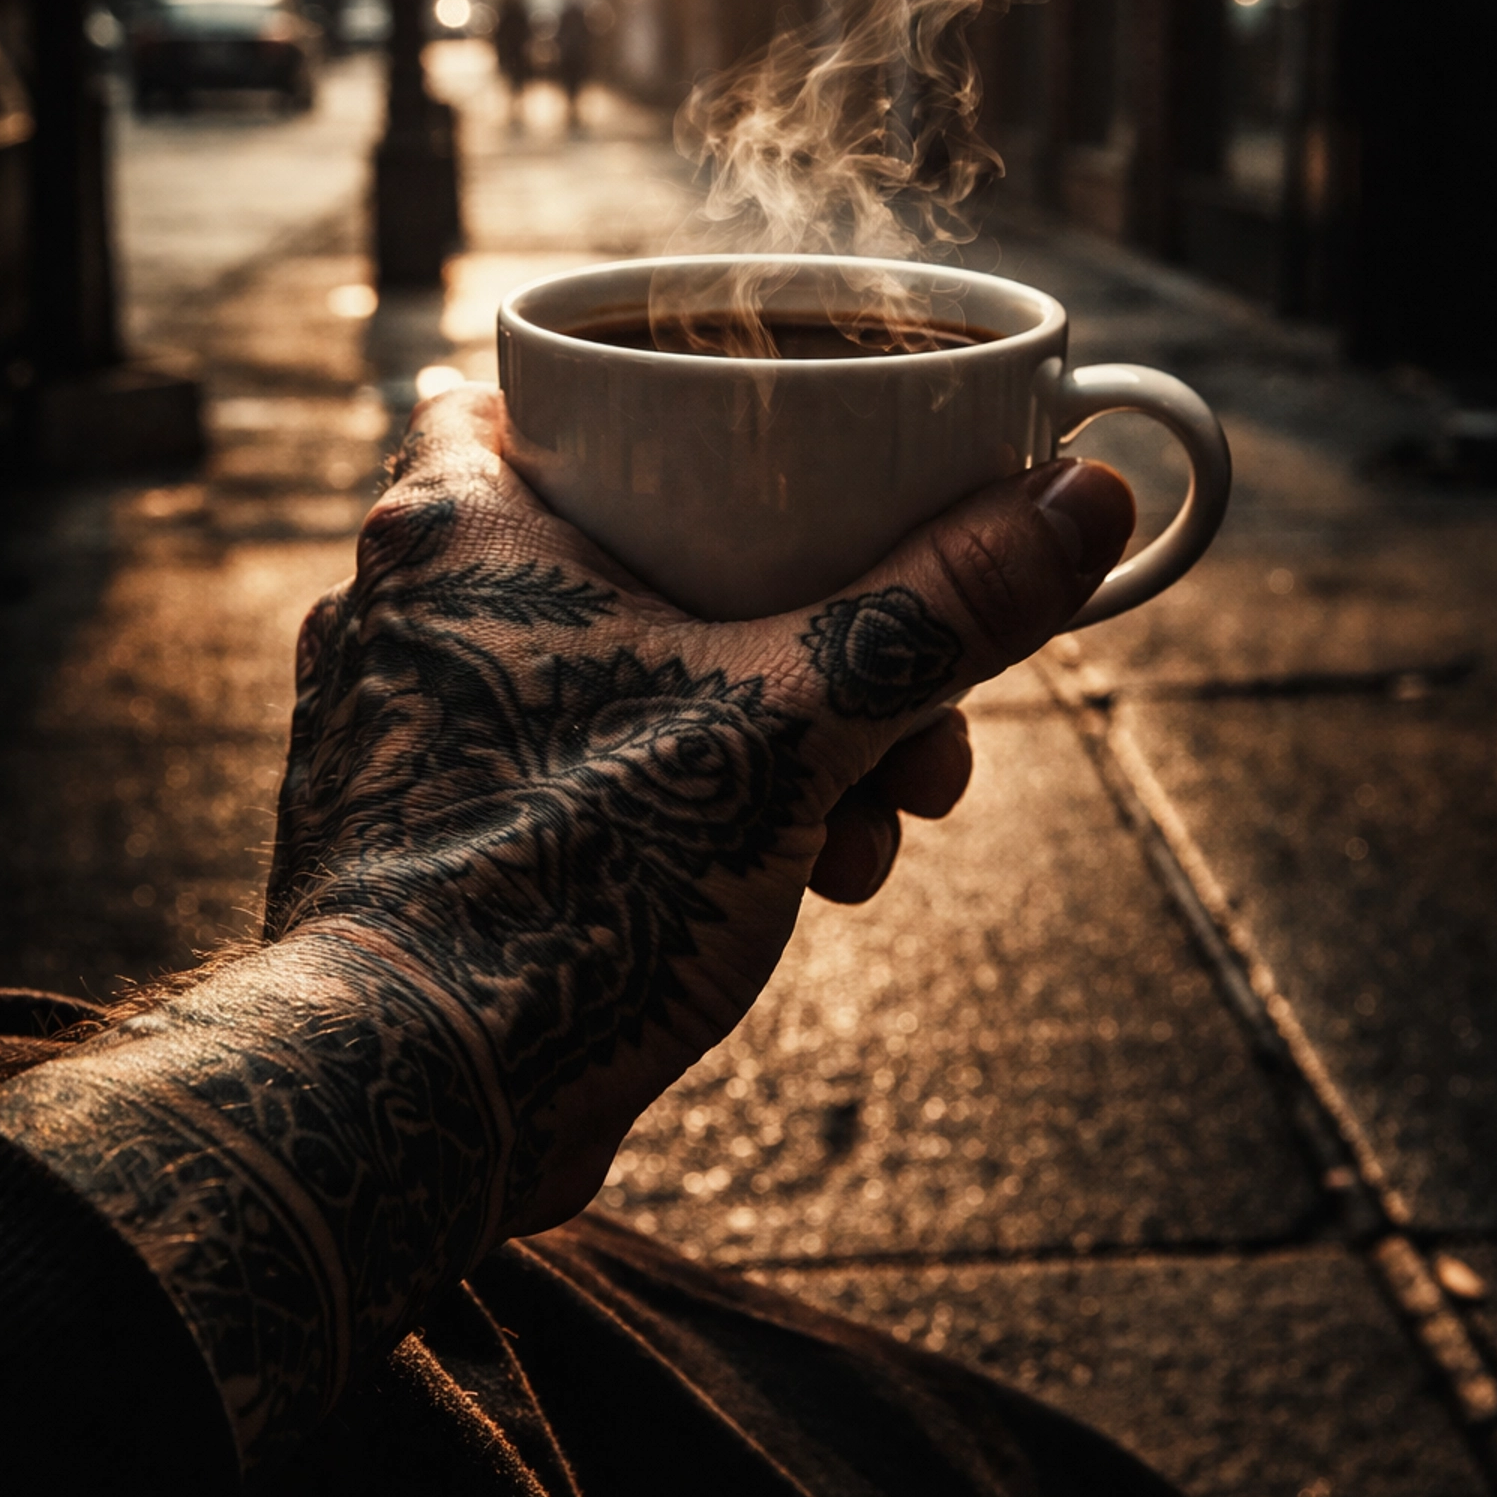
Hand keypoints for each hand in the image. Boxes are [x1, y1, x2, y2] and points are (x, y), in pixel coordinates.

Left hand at [0, 386, 1131, 1461]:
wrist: (417, 1108)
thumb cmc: (572, 888)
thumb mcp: (793, 728)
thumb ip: (939, 609)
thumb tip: (1086, 499)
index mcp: (455, 525)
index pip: (542, 388)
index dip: (671, 404)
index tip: (786, 453)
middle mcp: (409, 612)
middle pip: (642, 553)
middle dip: (811, 629)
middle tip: (915, 698)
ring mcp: (414, 731)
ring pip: (630, 677)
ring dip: (778, 730)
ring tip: (881, 816)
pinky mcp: (436, 837)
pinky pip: (593, 771)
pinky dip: (701, 799)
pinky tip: (806, 874)